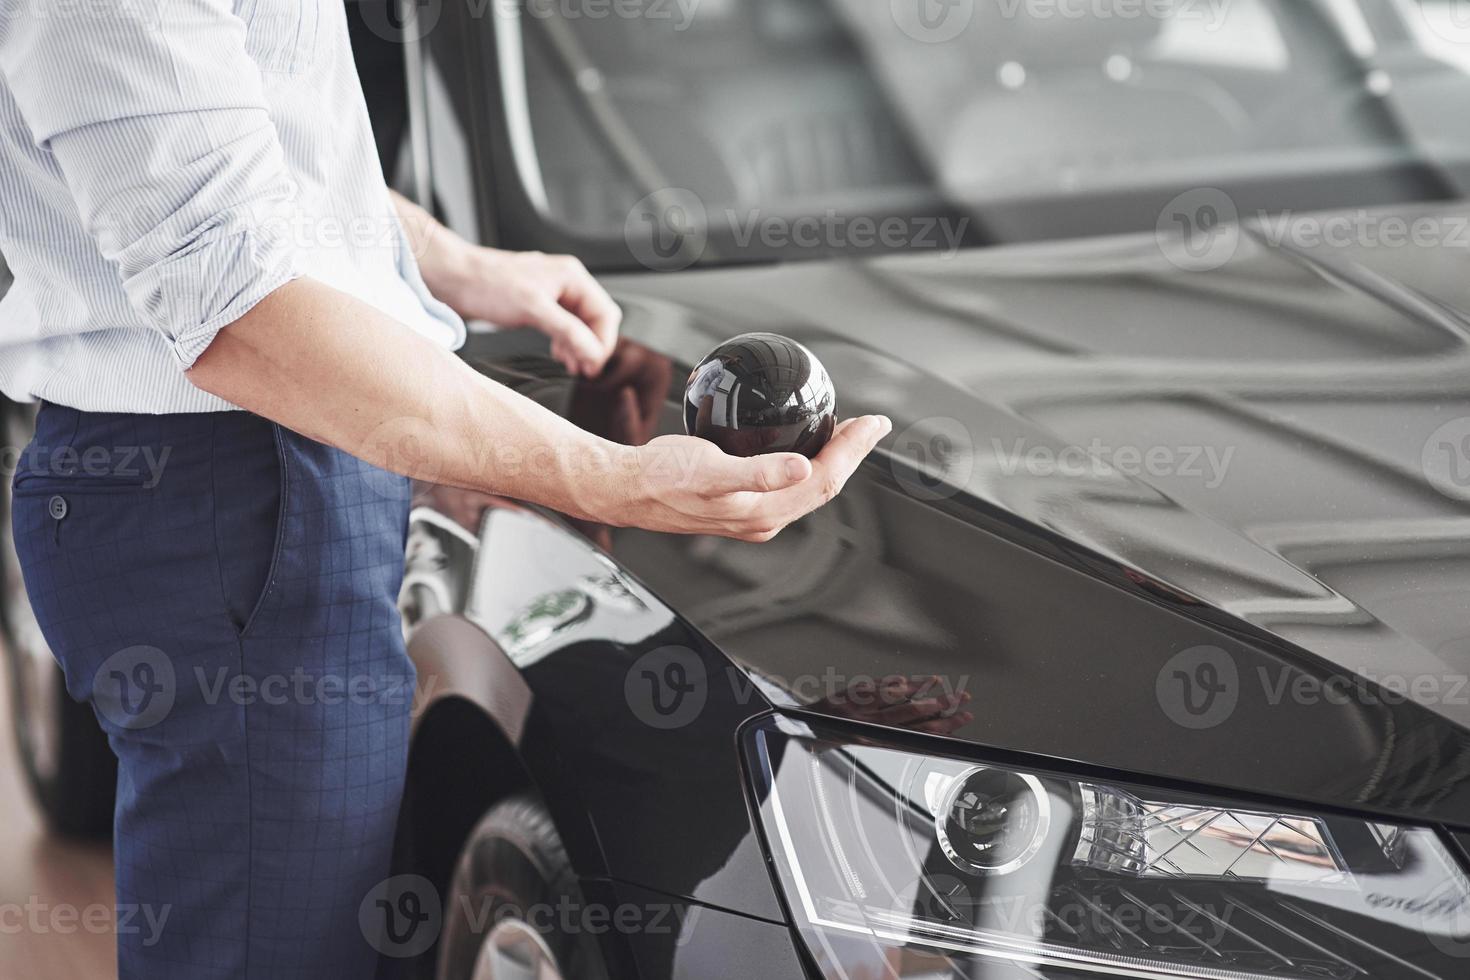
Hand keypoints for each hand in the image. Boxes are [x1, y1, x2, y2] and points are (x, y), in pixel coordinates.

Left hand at [439, 248, 620, 376]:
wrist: (454, 279)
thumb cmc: (487, 283)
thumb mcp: (533, 309)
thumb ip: (568, 331)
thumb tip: (594, 352)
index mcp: (572, 277)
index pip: (605, 313)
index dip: (603, 341)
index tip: (594, 365)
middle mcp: (566, 283)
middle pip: (596, 320)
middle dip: (592, 345)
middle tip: (584, 369)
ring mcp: (552, 294)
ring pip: (580, 325)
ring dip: (579, 347)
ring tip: (572, 365)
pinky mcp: (538, 305)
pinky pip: (563, 327)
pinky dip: (565, 343)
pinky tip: (559, 354)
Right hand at [598, 415, 891, 540]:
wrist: (627, 489)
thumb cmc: (661, 479)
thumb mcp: (709, 471)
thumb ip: (757, 473)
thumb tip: (800, 470)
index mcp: (764, 513)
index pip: (825, 481)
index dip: (854, 451)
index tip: (873, 423)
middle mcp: (765, 518)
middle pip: (824, 484)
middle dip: (851, 453)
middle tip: (870, 422)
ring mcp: (754, 513)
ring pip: (807, 485)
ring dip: (831, 456)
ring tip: (845, 429)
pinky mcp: (741, 502)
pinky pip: (786, 480)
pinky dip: (804, 458)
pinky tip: (800, 441)